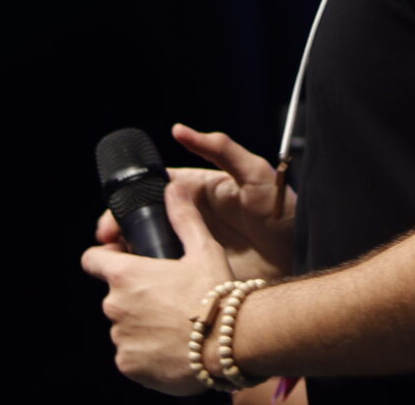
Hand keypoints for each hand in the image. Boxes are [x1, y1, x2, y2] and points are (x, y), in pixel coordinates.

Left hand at [83, 179, 232, 394]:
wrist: (228, 345)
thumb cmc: (215, 295)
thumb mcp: (203, 249)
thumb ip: (183, 218)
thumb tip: (174, 187)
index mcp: (126, 275)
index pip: (92, 260)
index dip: (105, 258)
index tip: (123, 260)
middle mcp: (115, 306)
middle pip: (114, 295)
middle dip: (135, 295)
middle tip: (168, 297)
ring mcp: (120, 338)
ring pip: (125, 326)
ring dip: (142, 324)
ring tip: (174, 324)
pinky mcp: (129, 365)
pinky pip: (131, 355)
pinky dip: (146, 352)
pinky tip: (173, 347)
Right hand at [94, 124, 294, 282]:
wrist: (306, 258)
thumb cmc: (285, 210)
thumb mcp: (255, 174)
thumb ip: (220, 150)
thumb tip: (179, 129)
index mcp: (199, 192)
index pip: (155, 192)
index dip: (130, 203)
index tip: (112, 220)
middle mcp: (192, 219)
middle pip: (145, 222)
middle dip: (121, 231)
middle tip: (108, 245)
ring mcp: (195, 248)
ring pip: (151, 250)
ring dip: (130, 255)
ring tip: (117, 266)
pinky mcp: (202, 274)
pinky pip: (169, 275)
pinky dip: (149, 278)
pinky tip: (138, 284)